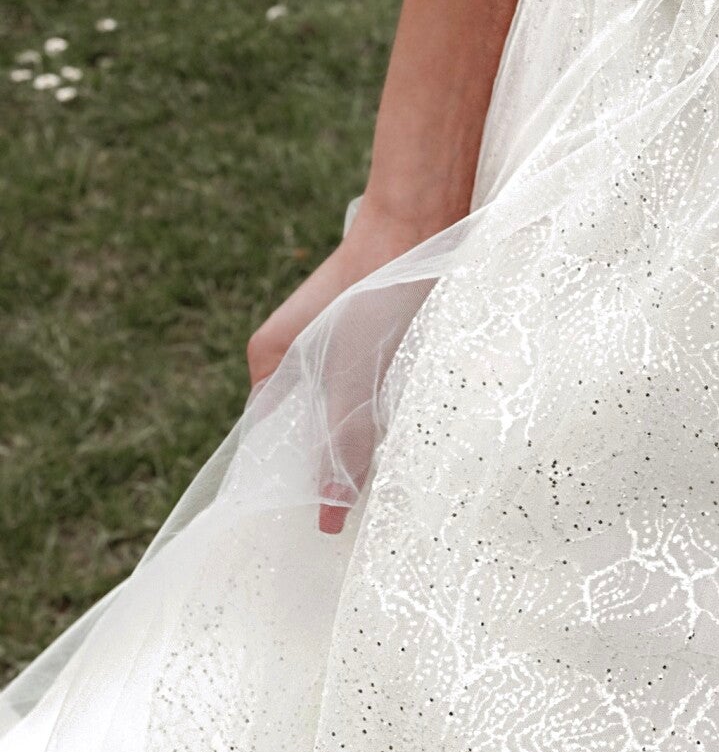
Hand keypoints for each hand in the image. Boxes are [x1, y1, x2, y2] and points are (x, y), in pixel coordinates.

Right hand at [246, 195, 447, 532]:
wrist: (419, 220)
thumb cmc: (375, 288)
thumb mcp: (352, 375)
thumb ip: (340, 444)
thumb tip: (327, 518)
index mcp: (269, 363)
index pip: (266, 443)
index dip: (285, 486)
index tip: (308, 531)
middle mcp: (295, 358)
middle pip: (305, 432)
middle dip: (329, 470)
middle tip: (352, 519)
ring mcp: (332, 349)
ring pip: (341, 416)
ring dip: (361, 443)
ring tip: (381, 485)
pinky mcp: (370, 342)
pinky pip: (368, 394)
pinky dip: (382, 416)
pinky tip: (404, 438)